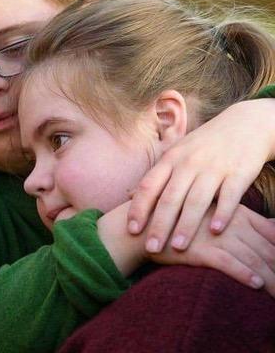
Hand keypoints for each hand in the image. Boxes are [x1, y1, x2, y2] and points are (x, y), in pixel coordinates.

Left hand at [127, 99, 274, 252]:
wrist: (245, 124)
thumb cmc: (203, 145)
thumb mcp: (176, 153)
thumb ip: (156, 175)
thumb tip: (130, 194)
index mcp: (171, 159)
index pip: (149, 186)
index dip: (139, 208)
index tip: (132, 230)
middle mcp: (189, 163)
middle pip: (170, 198)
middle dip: (159, 225)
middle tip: (151, 248)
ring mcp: (214, 167)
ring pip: (197, 200)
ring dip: (186, 225)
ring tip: (178, 247)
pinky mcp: (238, 172)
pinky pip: (229, 196)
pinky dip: (222, 213)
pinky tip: (216, 231)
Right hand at [148, 203, 274, 296]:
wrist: (144, 224)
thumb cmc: (179, 220)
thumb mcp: (209, 213)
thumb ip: (235, 220)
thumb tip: (260, 229)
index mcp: (236, 211)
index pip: (271, 231)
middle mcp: (230, 222)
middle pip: (268, 248)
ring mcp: (216, 235)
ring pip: (253, 258)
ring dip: (272, 278)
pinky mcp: (201, 249)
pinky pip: (228, 263)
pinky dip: (244, 274)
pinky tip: (255, 284)